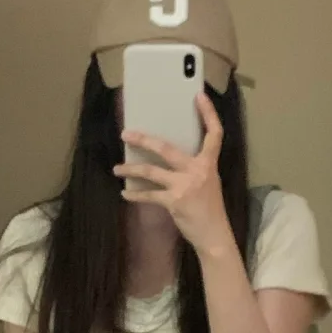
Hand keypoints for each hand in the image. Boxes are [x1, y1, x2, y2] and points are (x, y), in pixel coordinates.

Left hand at [115, 93, 235, 258]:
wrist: (214, 235)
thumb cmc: (211, 210)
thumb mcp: (209, 183)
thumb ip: (195, 168)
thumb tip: (172, 158)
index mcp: (209, 164)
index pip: (214, 135)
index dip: (208, 114)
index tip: (199, 96)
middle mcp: (197, 171)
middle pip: (166, 148)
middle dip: (143, 140)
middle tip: (126, 135)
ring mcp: (184, 186)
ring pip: (151, 171)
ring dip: (130, 170)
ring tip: (117, 169)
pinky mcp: (173, 202)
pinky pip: (149, 195)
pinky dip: (135, 195)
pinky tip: (125, 194)